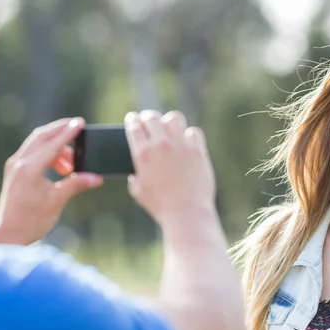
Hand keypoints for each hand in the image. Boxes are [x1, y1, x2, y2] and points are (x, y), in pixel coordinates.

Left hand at [0, 118, 102, 249]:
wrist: (8, 234)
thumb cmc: (31, 221)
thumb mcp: (57, 201)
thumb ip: (76, 184)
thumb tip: (96, 177)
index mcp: (30, 169)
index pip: (53, 144)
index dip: (69, 133)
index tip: (81, 123)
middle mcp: (19, 163)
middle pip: (41, 136)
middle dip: (60, 129)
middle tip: (77, 126)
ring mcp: (14, 165)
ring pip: (37, 142)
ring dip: (56, 144)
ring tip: (71, 163)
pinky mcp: (14, 170)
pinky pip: (32, 152)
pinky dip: (48, 152)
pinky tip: (60, 167)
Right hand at [124, 110, 215, 228]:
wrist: (186, 213)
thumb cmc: (161, 206)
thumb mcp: (138, 192)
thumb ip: (134, 178)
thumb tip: (135, 174)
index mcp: (142, 154)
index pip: (134, 126)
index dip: (132, 120)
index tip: (132, 119)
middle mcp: (161, 145)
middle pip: (152, 117)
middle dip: (148, 117)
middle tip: (149, 120)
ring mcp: (180, 146)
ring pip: (174, 118)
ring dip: (169, 121)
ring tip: (170, 128)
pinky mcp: (198, 151)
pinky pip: (194, 132)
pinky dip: (190, 135)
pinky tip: (188, 142)